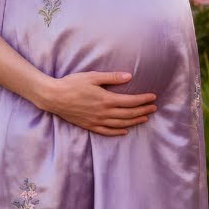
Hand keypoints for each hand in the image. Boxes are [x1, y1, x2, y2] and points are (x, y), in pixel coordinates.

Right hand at [35, 71, 157, 136]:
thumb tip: (129, 76)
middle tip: (154, 108)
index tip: (153, 97)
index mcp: (106, 99)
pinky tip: (125, 130)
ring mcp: (97, 121)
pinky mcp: (90, 125)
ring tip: (145, 118)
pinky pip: (107, 131)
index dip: (143, 100)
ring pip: (121, 124)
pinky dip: (118, 132)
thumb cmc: (72, 83)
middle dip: (143, 110)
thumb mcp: (92, 76)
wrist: (54, 97)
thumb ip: (112, 77)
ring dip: (135, 121)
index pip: (130, 101)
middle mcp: (104, 112)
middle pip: (129, 114)